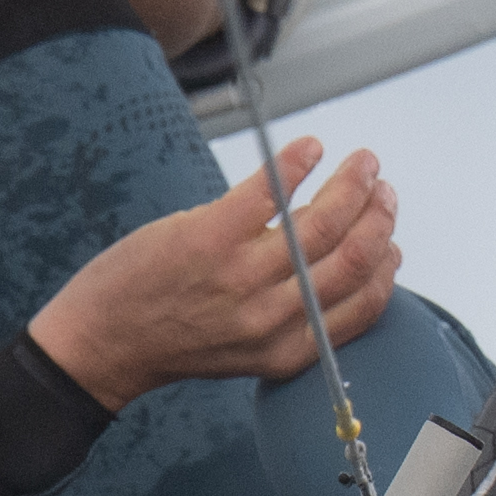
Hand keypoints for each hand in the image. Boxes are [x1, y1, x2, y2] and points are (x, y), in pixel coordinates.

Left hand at [29, 139, 402, 411]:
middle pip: (353, 257)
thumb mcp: (247, 346)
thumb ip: (293, 316)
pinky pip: (270, 192)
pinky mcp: (209, 238)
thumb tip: (338, 271)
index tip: (391, 238)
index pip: (364, 303)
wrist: (104, 342)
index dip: (387, 265)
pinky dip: (297, 163)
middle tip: (380, 186)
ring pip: (320, 223)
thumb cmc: (175, 338)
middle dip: (378, 215)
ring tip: (361, 162)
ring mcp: (240, 277)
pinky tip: (311, 147)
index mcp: (289, 348)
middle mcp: (272, 317)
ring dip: (351, 184)